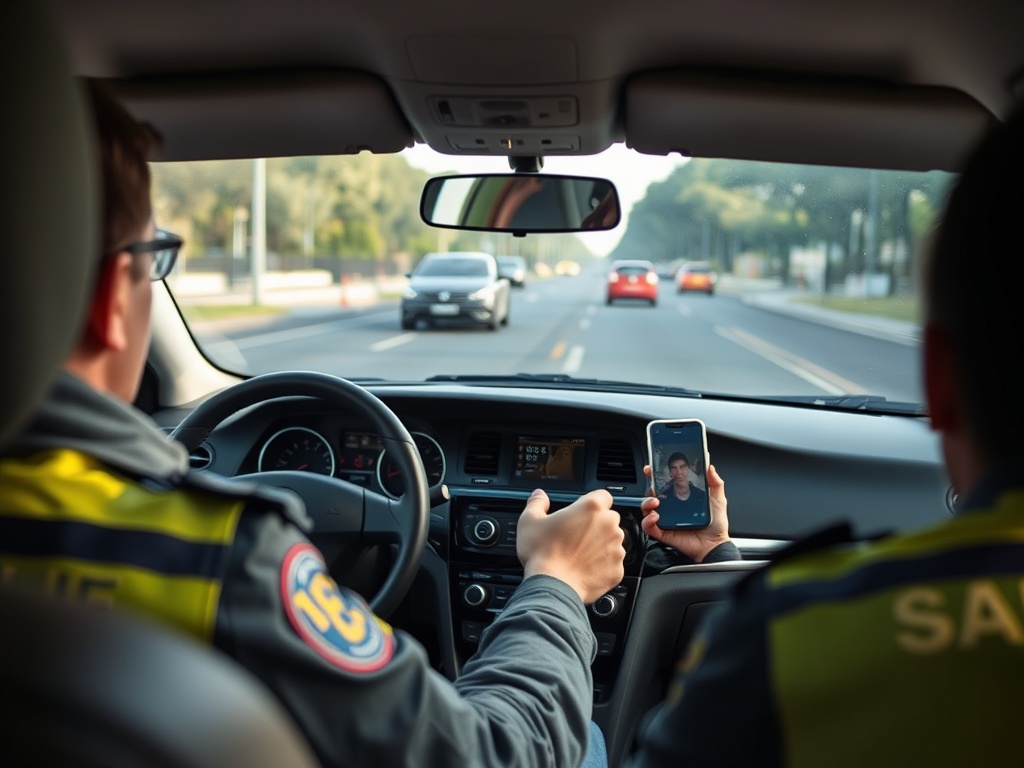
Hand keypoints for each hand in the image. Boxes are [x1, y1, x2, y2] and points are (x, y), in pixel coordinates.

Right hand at [517, 488, 625, 603]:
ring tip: (579, 554)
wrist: (552, 585)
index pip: (603, 496)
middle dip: (596, 525)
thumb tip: (539, 495)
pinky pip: (613, 563)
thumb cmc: (541, 552)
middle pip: (609, 518)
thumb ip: (536, 503)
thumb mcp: (529, 521)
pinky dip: (602, 565)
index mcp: (591, 507)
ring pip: (612, 541)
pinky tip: (584, 569)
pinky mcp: (617, 570)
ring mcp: (616, 549)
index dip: (592, 503)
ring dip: (600, 545)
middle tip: (576, 535)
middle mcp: (609, 525)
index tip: (582, 512)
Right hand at [640, 464, 730, 561]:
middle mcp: (670, 507)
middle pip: (652, 493)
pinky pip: (648, 526)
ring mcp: (665, 519)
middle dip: (648, 486)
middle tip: (652, 483)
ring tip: (655, 502)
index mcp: (680, 497)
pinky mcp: (662, 532)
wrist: (715, 545)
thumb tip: (710, 467)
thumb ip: (715, 483)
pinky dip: (648, 521)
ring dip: (646, 502)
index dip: (656, 474)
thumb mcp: (718, 500)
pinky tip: (656, 517)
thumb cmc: (715, 525)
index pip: (665, 483)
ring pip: (646, 508)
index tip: (653, 468)